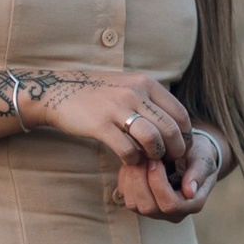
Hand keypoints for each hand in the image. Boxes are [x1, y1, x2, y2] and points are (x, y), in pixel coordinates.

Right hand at [23, 70, 192, 173]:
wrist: (58, 91)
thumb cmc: (97, 93)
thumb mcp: (127, 86)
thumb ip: (149, 100)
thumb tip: (174, 123)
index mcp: (145, 83)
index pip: (179, 113)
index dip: (185, 135)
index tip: (181, 147)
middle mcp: (135, 93)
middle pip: (170, 129)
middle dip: (175, 150)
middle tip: (171, 160)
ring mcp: (117, 108)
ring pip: (153, 139)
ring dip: (155, 155)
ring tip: (151, 160)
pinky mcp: (100, 125)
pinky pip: (127, 149)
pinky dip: (133, 160)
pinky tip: (130, 159)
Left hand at [113, 124, 223, 221]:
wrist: (187, 154)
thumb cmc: (198, 155)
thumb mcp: (203, 159)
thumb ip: (198, 173)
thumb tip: (190, 191)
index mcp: (192, 205)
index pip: (170, 204)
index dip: (159, 183)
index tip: (156, 159)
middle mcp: (172, 214)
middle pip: (149, 208)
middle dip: (141, 180)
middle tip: (143, 157)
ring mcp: (155, 211)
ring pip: (134, 205)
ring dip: (131, 179)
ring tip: (138, 157)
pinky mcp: (140, 203)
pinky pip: (126, 196)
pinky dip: (126, 178)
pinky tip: (134, 162)